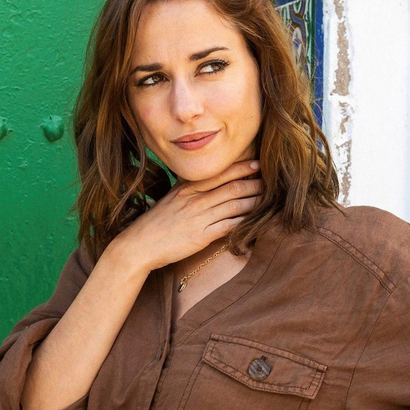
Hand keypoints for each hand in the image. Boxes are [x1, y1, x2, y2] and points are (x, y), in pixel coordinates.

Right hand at [107, 160, 262, 274]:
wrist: (138, 246)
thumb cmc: (154, 225)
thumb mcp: (170, 200)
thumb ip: (189, 191)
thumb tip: (207, 184)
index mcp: (187, 189)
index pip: (220, 173)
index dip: (242, 167)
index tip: (257, 163)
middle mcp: (195, 200)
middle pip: (232, 187)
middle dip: (255, 183)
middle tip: (271, 182)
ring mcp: (199, 218)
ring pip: (236, 205)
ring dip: (255, 202)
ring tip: (269, 200)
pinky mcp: (202, 236)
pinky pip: (230, 226)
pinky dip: (246, 223)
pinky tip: (257, 221)